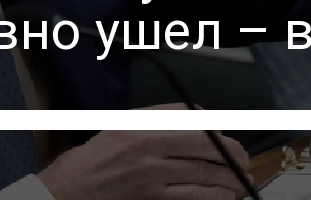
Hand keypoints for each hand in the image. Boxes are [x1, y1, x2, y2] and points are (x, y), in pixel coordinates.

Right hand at [36, 104, 251, 199]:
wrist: (67, 191)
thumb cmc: (93, 160)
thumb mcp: (123, 125)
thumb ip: (159, 118)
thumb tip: (197, 118)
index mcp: (143, 125)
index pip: (193, 121)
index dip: (218, 131)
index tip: (228, 137)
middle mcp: (148, 147)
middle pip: (203, 147)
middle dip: (230, 155)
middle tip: (243, 159)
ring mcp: (150, 176)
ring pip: (202, 174)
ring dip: (228, 178)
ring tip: (240, 180)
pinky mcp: (150, 199)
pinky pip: (191, 197)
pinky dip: (212, 196)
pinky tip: (223, 196)